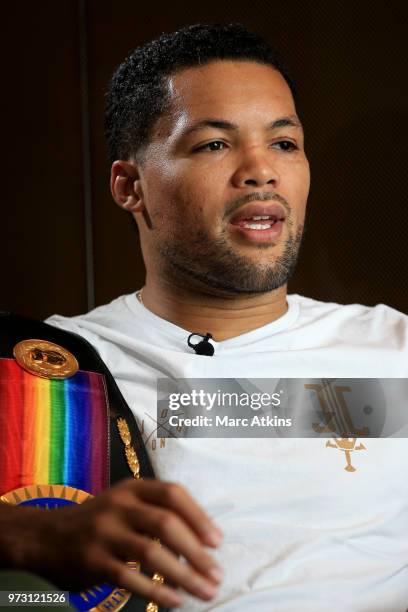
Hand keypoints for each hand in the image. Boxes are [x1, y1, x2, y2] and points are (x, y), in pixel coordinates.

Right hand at [0, 478, 223, 607]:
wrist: (45, 537)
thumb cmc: (98, 521)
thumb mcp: (125, 504)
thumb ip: (156, 512)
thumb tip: (203, 541)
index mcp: (132, 488)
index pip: (173, 493)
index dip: (199, 517)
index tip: (217, 542)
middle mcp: (119, 505)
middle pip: (166, 522)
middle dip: (197, 551)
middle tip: (216, 573)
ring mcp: (104, 532)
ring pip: (152, 552)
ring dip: (184, 574)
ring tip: (204, 592)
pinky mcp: (93, 561)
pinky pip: (130, 578)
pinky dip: (157, 591)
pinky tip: (175, 601)